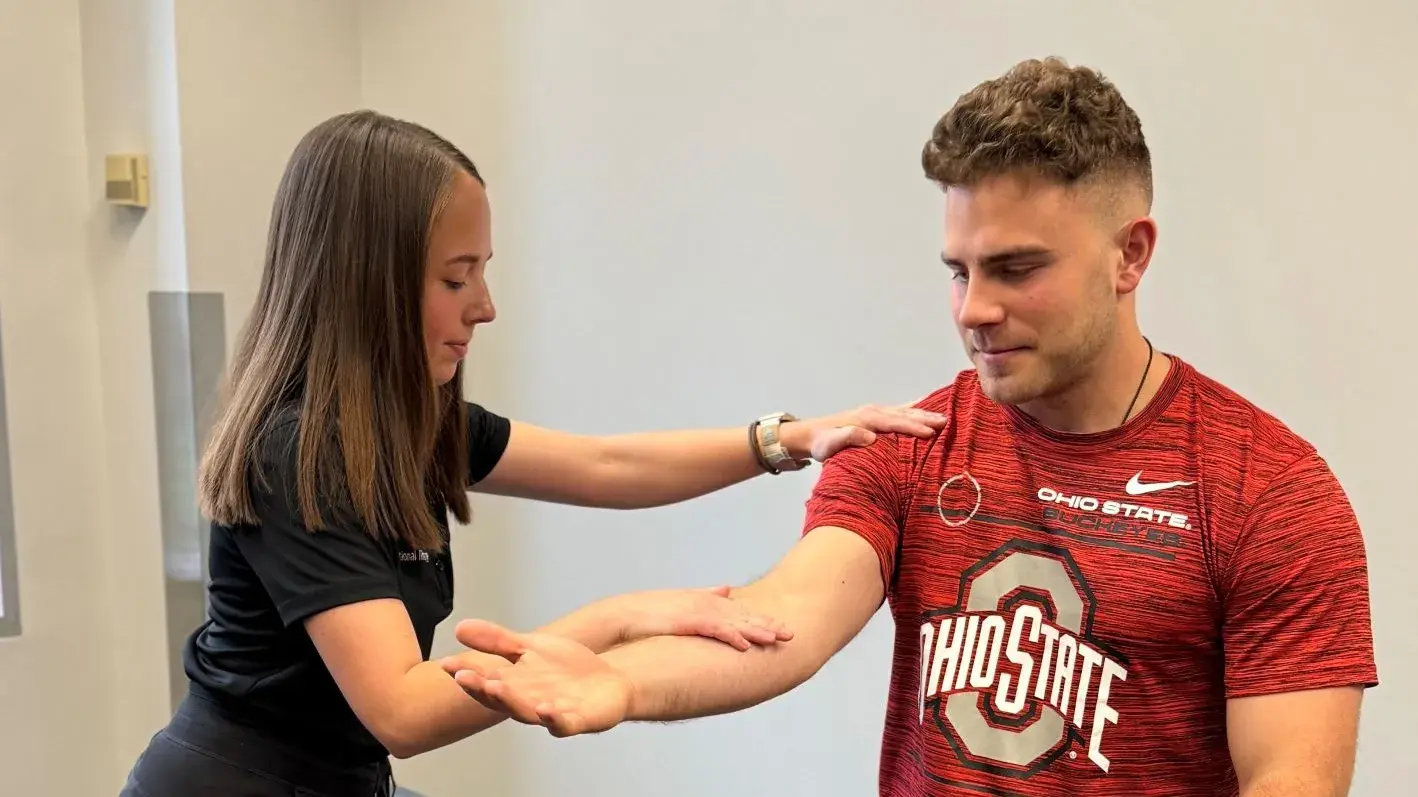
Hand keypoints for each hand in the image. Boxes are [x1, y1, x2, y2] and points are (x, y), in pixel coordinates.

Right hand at [440, 620, 631, 736]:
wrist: (609, 684)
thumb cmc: (567, 671)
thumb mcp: (531, 647)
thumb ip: (498, 641)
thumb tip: (460, 627)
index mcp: (515, 684)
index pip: (485, 678)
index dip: (467, 672)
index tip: (447, 663)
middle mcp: (528, 701)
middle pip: (500, 698)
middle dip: (481, 688)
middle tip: (464, 677)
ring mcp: (552, 713)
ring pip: (526, 712)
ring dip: (509, 701)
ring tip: (494, 686)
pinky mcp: (577, 721)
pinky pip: (563, 724)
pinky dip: (554, 718)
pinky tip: (546, 708)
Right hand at [607, 585, 792, 650]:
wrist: (624, 615)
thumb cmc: (651, 612)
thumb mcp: (684, 601)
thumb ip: (706, 594)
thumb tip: (727, 588)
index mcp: (707, 601)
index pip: (741, 611)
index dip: (762, 619)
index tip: (782, 627)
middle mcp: (706, 603)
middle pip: (743, 615)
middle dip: (768, 624)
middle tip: (791, 634)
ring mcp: (697, 611)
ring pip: (734, 622)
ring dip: (757, 631)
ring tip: (777, 639)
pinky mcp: (687, 621)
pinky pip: (714, 630)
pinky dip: (731, 636)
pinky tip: (746, 645)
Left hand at [781, 402, 946, 461]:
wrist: (811, 435)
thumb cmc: (821, 444)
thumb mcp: (829, 445)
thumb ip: (847, 438)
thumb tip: (870, 436)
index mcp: (866, 419)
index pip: (894, 422)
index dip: (913, 427)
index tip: (931, 432)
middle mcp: (873, 412)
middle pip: (904, 414)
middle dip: (926, 417)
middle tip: (947, 422)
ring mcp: (875, 411)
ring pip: (905, 411)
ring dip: (924, 413)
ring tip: (945, 416)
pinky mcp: (875, 415)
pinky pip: (899, 411)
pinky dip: (915, 408)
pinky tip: (926, 405)